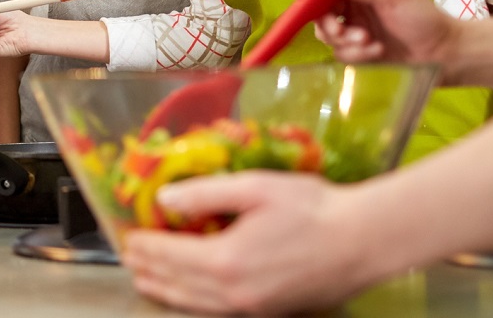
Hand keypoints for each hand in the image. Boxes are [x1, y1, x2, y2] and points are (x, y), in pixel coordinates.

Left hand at [122, 171, 371, 314]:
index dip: (145, 246)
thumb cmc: (313, 208)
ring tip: (148, 281)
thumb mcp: (254, 187)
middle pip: (178, 285)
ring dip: (168, 292)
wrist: (365, 241)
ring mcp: (254, 308)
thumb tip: (164, 199)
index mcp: (225, 260)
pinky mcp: (271, 312)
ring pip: (197, 305)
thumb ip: (204, 193)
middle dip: (150, 271)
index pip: (170, 255)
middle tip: (130, 260)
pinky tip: (192, 295)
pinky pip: (219, 312)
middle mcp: (234, 293)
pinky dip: (196, 303)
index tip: (127, 238)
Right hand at [311, 0, 459, 77]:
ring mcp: (353, 31)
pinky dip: (356, 55)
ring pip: (327, 35)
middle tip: (346, 33)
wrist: (445, 55)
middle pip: (318, 12)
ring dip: (346, 41)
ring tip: (370, 43)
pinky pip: (340, 54)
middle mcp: (352, 8)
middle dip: (329, 24)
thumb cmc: (423, 18)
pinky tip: (377, 52)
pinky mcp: (358, 53)